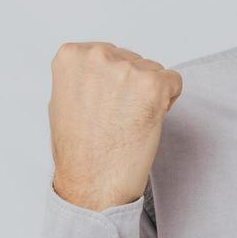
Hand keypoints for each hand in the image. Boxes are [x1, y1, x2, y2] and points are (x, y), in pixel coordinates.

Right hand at [48, 42, 183, 211]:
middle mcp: (97, 55)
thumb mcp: (62, 100)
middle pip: (132, 60)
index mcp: (71, 55)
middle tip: (117, 118)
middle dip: (131, 86)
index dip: (112, 82)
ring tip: (128, 123)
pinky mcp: (153, 85)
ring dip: (149, 95)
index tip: (104, 104)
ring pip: (153, 71)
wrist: (92, 184)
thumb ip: (83, 76)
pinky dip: (168, 101)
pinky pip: (174, 81)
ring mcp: (126, 68)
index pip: (108, 53)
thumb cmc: (78, 150)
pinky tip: (147, 121)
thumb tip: (100, 69)